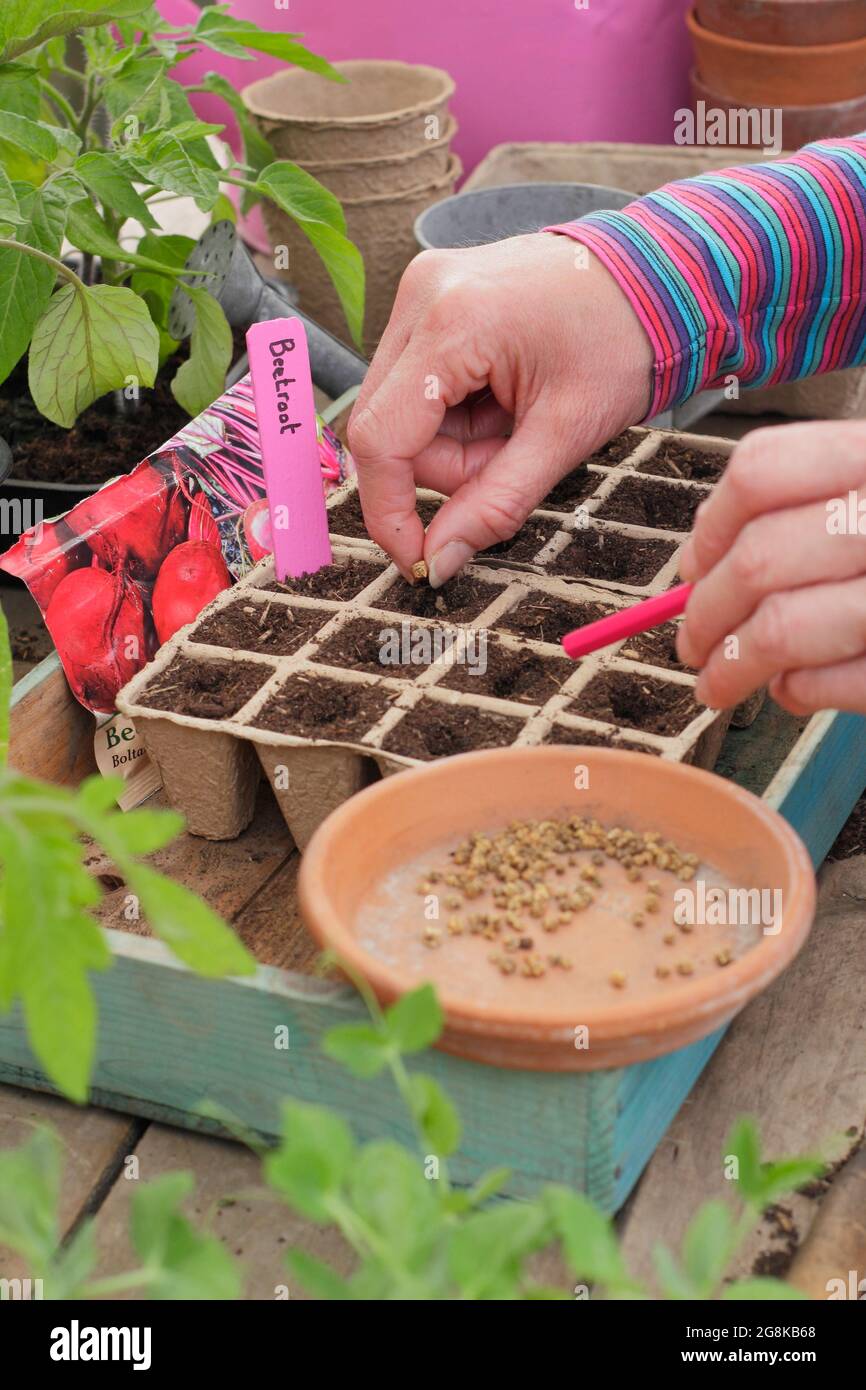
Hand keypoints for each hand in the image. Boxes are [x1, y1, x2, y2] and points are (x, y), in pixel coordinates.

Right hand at [347, 234, 651, 584]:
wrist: (655, 278)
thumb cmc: (622, 342)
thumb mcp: (565, 435)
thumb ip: (495, 503)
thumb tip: (439, 561)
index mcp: (452, 323)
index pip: (379, 438)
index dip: (390, 511)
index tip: (417, 559)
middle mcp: (420, 296)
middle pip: (386, 429)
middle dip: (447, 467)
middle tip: (511, 456)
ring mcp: (420, 291)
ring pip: (398, 413)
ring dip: (453, 442)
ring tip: (516, 420)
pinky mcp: (428, 298)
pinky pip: (414, 386)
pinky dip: (454, 413)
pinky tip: (500, 398)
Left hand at [677, 420, 865, 714]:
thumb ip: (810, 505)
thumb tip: (700, 556)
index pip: (761, 473)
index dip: (709, 528)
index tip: (692, 568)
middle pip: (758, 559)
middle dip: (704, 614)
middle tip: (691, 643)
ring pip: (782, 629)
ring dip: (731, 667)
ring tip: (718, 683)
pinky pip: (830, 684)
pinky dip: (795, 694)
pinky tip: (793, 691)